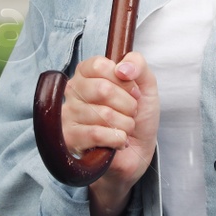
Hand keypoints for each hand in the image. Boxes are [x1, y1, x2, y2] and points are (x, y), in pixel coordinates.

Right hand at [61, 51, 158, 192]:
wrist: (137, 151)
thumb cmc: (138, 116)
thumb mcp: (146, 85)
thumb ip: (137, 64)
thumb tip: (122, 68)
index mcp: (87, 73)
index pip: (100, 66)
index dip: (124, 81)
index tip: (133, 92)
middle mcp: (73, 90)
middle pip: (102, 89)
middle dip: (128, 105)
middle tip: (130, 113)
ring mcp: (69, 114)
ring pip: (103, 114)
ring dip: (125, 125)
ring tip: (123, 128)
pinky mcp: (69, 138)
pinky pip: (96, 134)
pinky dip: (117, 139)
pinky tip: (118, 141)